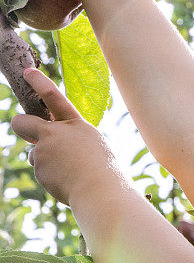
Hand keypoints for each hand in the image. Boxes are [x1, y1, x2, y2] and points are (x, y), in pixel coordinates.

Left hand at [10, 68, 124, 206]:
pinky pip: (41, 170)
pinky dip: (50, 176)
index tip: (27, 72)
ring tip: (69, 170)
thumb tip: (46, 147)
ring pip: (36, 153)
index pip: (52, 96)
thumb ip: (70, 139)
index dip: (39, 82)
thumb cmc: (104, 168)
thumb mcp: (92, 144)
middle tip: (22, 125)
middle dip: (20, 124)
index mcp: (75, 123)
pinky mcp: (39, 169)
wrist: (99, 190)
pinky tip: (66, 180)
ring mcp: (44, 151)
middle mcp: (55, 133)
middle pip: (23, 123)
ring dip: (46, 160)